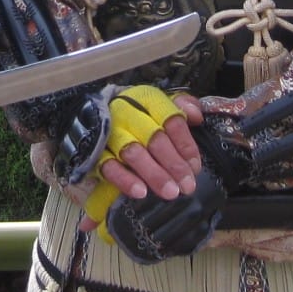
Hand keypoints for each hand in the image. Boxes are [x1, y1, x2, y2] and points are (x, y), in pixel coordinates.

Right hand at [78, 92, 201, 232]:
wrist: (96, 119)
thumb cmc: (138, 117)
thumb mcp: (160, 106)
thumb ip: (181, 106)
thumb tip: (197, 115)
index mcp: (145, 99)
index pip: (170, 118)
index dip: (185, 144)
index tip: (195, 166)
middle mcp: (126, 112)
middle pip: (154, 137)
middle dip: (173, 164)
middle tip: (187, 186)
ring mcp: (109, 131)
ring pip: (134, 152)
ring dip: (154, 174)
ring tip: (170, 192)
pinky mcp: (95, 151)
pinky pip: (109, 166)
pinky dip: (126, 180)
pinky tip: (140, 192)